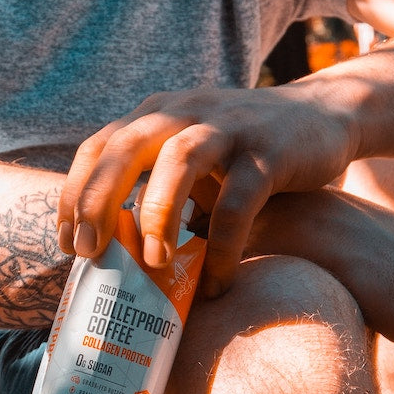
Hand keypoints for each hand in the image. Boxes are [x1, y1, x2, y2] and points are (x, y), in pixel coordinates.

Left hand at [57, 84, 357, 296]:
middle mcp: (185, 112)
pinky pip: (238, 202)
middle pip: (125, 148)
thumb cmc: (247, 153)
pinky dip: (223, 246)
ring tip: (153, 263)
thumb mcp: (193, 155)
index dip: (73, 194)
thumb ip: (155, 184)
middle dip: (96, 201)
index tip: (66, 243)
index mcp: (158, 114)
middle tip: (87, 252)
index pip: (99, 147)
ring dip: (157, 215)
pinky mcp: (269, 152)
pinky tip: (218, 282)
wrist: (327, 115)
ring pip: (177, 162)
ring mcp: (228, 128)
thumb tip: (116, 254)